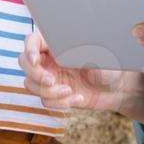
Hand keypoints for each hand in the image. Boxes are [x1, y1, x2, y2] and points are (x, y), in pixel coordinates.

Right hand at [20, 30, 143, 114]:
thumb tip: (64, 51)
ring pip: (31, 84)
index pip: (32, 41)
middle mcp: (49, 58)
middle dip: (37, 74)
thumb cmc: (111, 64)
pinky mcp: (54, 94)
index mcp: (56, 42)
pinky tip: (79, 99)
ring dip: (49, 92)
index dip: (29, 49)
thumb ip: (80, 53)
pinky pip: (45, 101)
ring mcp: (50, 76)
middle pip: (24, 63)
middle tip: (53, 81)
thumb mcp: (98, 55)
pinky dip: (60, 103)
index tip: (36, 61)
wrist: (119, 87)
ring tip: (70, 92)